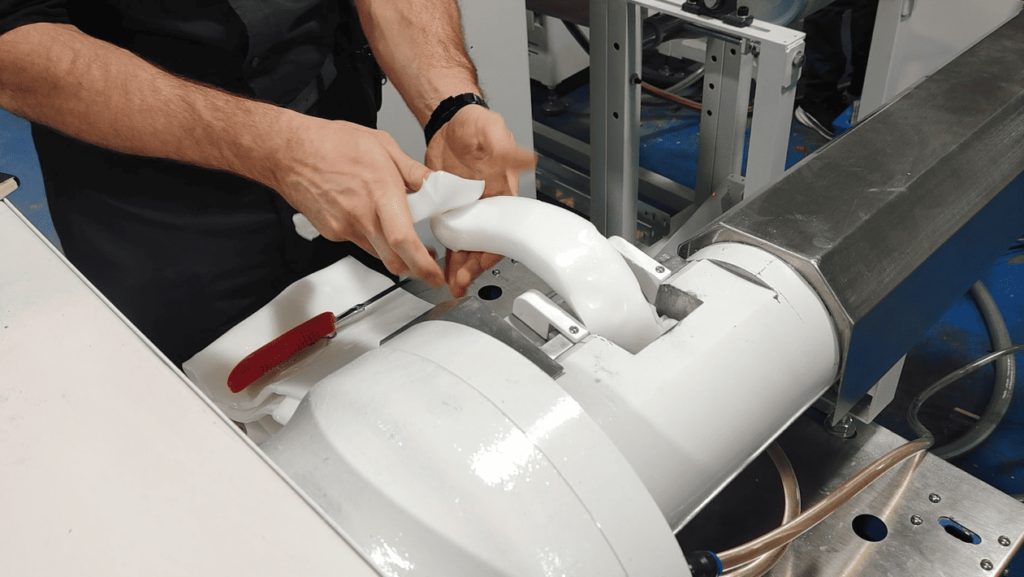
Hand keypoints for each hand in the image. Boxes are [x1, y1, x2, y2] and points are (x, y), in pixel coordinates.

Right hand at [274, 116, 443, 286]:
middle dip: (415, 269)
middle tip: (428, 266)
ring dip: (393, 252)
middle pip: (393, 260)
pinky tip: (370, 217)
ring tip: (400, 232)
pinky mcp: (332, 233)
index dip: (422, 264)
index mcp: (379, 191)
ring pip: (377, 254)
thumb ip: (413, 171)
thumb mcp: (383, 145)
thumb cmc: (331, 143)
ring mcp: (344, 227)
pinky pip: (359, 243)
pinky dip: (372, 237)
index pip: (403, 240)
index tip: (435, 275)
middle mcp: (361, 215)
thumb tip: (435, 186)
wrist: (289, 152)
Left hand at [425, 104, 535, 296]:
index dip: (494, 249)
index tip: (483, 262)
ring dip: (460, 267)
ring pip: (467, 245)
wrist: (450, 123)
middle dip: (474, 266)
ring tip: (452, 284)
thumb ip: (506, 149)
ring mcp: (467, 210)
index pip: (503, 230)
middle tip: (461, 282)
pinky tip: (440, 267)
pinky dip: (447, 254)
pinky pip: (449, 236)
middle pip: (484, 245)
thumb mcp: (492, 135)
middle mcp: (487, 207)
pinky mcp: (449, 209)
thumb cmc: (476, 127)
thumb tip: (527, 158)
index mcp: (502, 194)